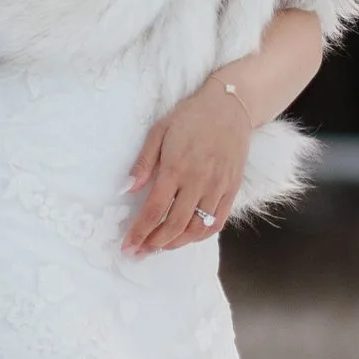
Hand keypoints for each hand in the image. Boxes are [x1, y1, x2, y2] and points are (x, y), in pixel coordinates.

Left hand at [124, 75, 252, 255]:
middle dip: (154, 243)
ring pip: (197, 229)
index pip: (154, 209)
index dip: (139, 232)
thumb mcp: (160, 130)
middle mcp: (198, 181)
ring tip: (161, 246)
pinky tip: (188, 236)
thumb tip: (127, 189)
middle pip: (174, 225)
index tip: (128, 247)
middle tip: (141, 252)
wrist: (230, 106)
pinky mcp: (232, 189)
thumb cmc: (191, 116)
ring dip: (177, 243)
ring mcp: (217, 187)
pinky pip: (217, 222)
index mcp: (176, 167)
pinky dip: (201, 235)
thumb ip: (143, 162)